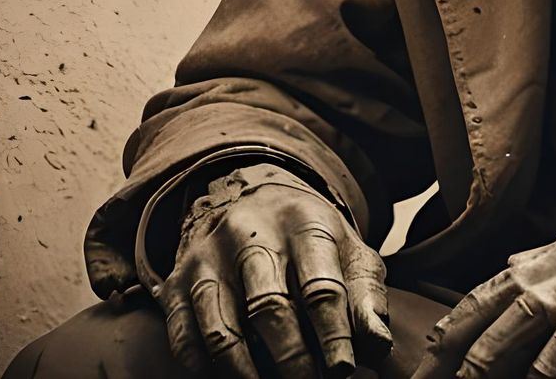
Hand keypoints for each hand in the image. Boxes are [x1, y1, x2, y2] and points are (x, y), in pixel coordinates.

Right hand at [149, 162, 392, 377]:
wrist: (249, 195)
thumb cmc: (309, 237)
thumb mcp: (346, 249)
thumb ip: (365, 295)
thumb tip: (377, 346)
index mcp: (304, 223)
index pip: (320, 287)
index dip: (333, 334)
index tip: (343, 369)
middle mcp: (251, 234)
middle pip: (270, 308)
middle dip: (292, 359)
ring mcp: (209, 257)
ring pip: (223, 328)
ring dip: (246, 372)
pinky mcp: (178, 281)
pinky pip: (184, 336)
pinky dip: (205, 367)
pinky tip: (231, 377)